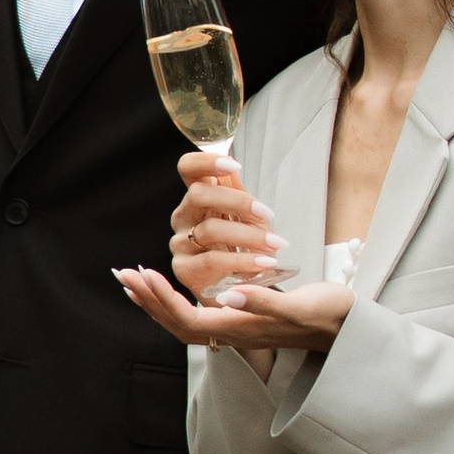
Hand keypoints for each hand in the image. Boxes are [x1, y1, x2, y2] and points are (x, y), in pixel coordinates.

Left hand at [113, 263, 352, 359]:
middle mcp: (234, 332)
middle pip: (178, 323)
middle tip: (124, 276)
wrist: (347, 327)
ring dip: (157, 302)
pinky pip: (199, 314)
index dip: (163, 299)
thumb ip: (265, 303)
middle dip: (148, 301)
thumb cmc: (328, 314)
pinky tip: (170, 287)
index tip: (144, 273)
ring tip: (135, 282)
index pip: (188, 317)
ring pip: (185, 320)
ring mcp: (237, 328)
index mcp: (241, 328)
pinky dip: (177, 300)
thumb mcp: (300, 305)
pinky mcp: (242, 319)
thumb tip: (227, 296)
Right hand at [168, 151, 286, 299]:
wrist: (237, 290)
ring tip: (274, 244)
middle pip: (198, 194)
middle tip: (266, 214)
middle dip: (237, 202)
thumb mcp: (246, 218)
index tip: (235, 167)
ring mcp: (180, 244)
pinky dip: (243, 261)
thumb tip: (233, 170)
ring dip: (248, 236)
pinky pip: (213, 260)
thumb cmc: (241, 250)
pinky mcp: (184, 270)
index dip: (206, 162)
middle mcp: (184, 217)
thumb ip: (238, 194)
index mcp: (198, 198)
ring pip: (209, 230)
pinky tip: (263, 262)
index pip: (188, 168)